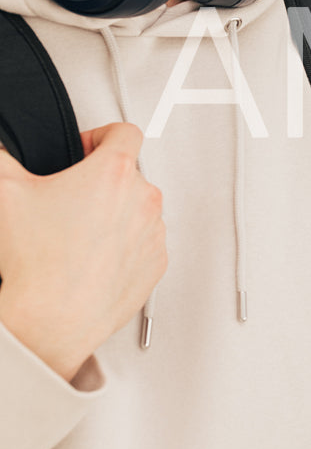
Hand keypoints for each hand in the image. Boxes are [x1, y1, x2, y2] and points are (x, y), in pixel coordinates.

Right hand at [0, 124, 167, 381]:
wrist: (52, 317)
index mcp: (114, 173)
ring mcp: (154, 232)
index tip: (84, 151)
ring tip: (79, 232)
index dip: (100, 136)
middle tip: (70, 200)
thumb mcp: (6, 192)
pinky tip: (93, 255)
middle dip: (101, 181)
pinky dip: (125, 244)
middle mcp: (143, 199)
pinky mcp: (157, 262)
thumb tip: (1, 150)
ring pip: (138, 209)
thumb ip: (3, 158)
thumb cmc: (36, 262)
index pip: (124, 132)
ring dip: (115, 212)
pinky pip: (144, 242)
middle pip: (129, 174)